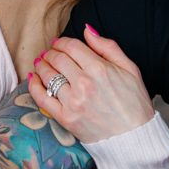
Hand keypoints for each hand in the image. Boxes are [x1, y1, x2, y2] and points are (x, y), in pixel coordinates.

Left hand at [29, 28, 152, 141]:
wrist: (134, 138)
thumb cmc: (134, 103)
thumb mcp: (130, 69)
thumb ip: (108, 47)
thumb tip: (87, 30)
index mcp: (100, 69)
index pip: (71, 46)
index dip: (62, 42)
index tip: (59, 43)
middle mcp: (84, 84)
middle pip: (57, 59)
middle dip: (51, 52)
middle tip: (49, 53)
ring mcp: (73, 102)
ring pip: (47, 75)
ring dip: (41, 65)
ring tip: (41, 63)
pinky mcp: (65, 118)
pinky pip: (42, 97)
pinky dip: (34, 85)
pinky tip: (33, 78)